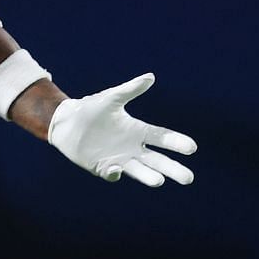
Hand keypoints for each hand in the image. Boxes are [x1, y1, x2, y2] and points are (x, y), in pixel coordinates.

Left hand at [47, 73, 195, 187]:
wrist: (66, 122)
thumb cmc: (91, 108)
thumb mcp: (111, 98)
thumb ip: (130, 90)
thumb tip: (150, 77)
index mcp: (138, 131)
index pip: (162, 137)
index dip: (176, 142)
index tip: (192, 148)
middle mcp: (132, 148)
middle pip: (157, 161)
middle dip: (172, 169)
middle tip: (188, 178)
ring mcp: (118, 159)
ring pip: (138, 171)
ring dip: (149, 177)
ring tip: (159, 181)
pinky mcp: (102, 167)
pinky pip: (111, 174)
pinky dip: (114, 173)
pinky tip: (115, 169)